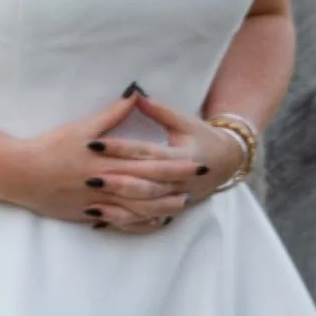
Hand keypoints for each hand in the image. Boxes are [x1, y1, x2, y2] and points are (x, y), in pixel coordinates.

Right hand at [7, 93, 198, 232]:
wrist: (20, 173)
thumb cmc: (50, 147)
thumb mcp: (82, 127)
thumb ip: (112, 115)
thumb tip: (135, 95)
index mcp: (107, 161)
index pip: (149, 164)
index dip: (175, 165)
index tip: (195, 163)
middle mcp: (106, 185)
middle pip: (148, 189)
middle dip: (174, 187)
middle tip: (197, 185)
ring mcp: (97, 203)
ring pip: (136, 209)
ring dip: (160, 207)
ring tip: (180, 205)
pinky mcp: (88, 215)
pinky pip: (118, 222)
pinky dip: (137, 223)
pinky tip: (151, 221)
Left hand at [99, 90, 245, 209]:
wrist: (227, 163)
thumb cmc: (201, 138)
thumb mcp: (184, 121)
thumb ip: (159, 111)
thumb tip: (134, 94)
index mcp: (182, 156)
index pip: (146, 152)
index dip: (120, 148)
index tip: (94, 144)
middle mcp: (179, 181)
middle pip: (144, 183)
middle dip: (116, 180)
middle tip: (89, 176)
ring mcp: (175, 199)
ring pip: (144, 206)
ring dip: (118, 204)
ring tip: (92, 198)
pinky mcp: (170, 211)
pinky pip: (145, 221)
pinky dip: (124, 220)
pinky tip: (101, 217)